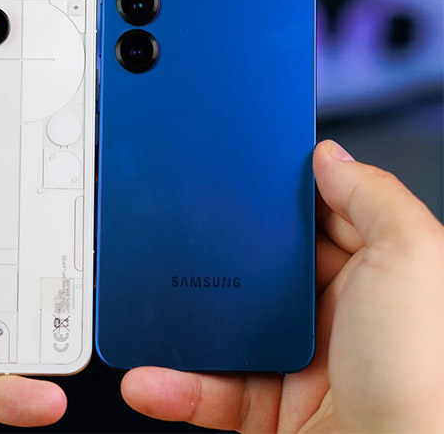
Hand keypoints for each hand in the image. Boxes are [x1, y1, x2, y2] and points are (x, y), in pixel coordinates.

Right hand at [121, 140, 443, 431]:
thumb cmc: (425, 381)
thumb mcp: (413, 261)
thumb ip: (372, 199)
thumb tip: (331, 157)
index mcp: (377, 280)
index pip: (321, 223)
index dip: (284, 198)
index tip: (244, 178)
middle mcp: (339, 322)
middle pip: (264, 274)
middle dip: (223, 257)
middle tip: (184, 234)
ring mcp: (300, 368)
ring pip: (228, 334)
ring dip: (184, 327)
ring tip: (149, 309)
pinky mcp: (269, 415)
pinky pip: (211, 393)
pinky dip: (175, 387)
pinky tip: (152, 378)